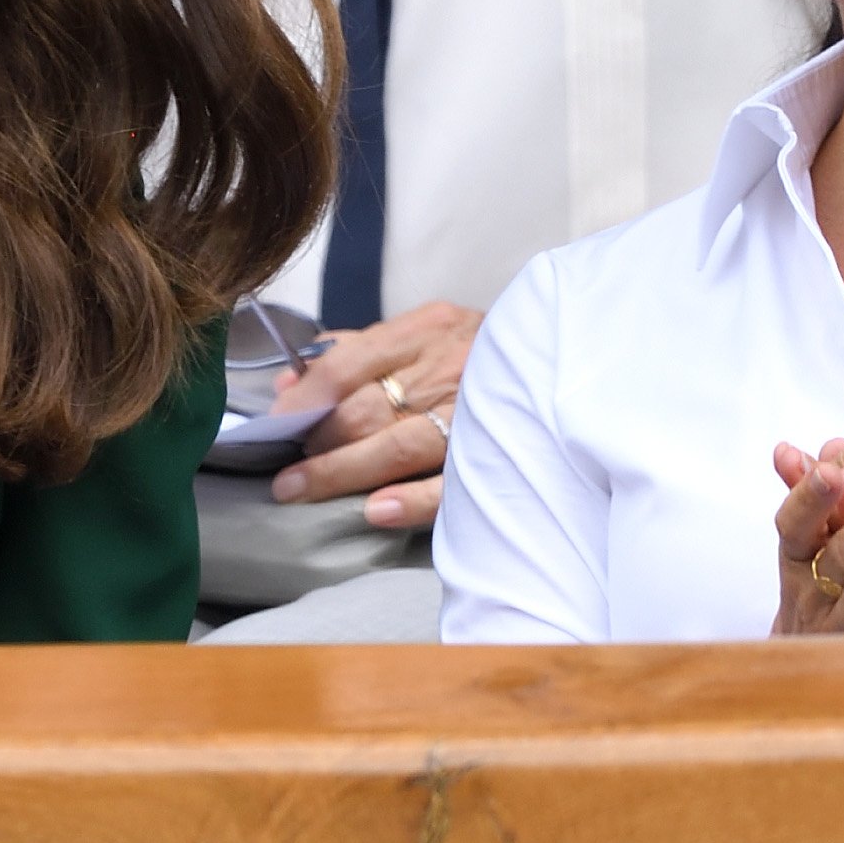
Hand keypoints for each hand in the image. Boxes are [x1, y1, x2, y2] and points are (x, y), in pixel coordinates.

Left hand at [268, 298, 480, 528]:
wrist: (570, 352)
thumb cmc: (477, 351)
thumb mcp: (421, 333)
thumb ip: (355, 352)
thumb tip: (289, 382)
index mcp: (425, 331)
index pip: (348, 363)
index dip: (305, 398)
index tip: (273, 425)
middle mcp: (448, 366)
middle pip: (366, 407)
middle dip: (317, 442)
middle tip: (285, 473)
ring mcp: (475, 411)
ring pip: (397, 445)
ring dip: (342, 472)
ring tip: (300, 490)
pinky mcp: (500, 451)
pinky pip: (451, 483)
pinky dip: (412, 500)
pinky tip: (376, 512)